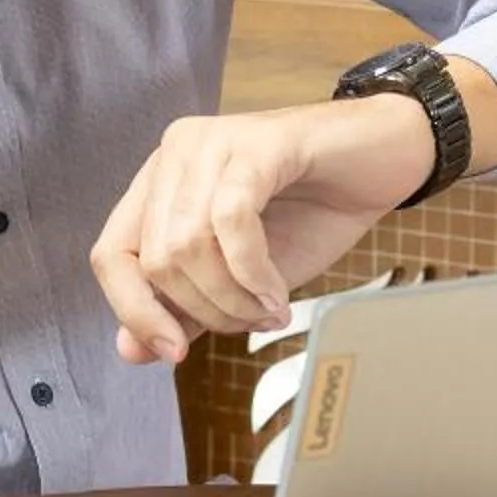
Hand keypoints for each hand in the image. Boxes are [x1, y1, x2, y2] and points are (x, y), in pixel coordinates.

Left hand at [91, 97, 437, 363]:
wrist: (386, 159)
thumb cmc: (315, 210)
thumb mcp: (241, 277)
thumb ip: (185, 307)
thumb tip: (130, 348)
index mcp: (161, 182)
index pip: (111, 255)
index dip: (135, 311)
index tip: (175, 354)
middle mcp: (177, 154)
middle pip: (153, 259)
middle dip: (205, 310)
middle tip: (251, 322)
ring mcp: (214, 142)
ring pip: (187, 245)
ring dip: (232, 298)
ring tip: (270, 309)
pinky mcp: (258, 142)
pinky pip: (232, 221)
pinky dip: (253, 272)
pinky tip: (277, 292)